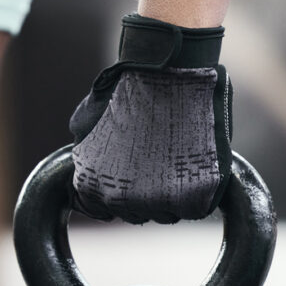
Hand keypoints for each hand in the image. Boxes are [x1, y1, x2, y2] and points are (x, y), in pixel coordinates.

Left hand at [69, 14, 232, 224]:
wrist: (168, 70)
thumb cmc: (131, 88)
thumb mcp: (88, 119)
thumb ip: (85, 149)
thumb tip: (85, 161)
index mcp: (93, 186)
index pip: (106, 211)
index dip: (122, 191)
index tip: (136, 172)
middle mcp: (122, 201)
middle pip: (140, 215)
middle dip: (149, 191)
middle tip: (162, 160)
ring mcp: (160, 202)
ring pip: (170, 214)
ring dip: (176, 192)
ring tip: (180, 156)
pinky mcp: (196, 196)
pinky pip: (198, 209)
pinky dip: (201, 191)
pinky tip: (196, 161)